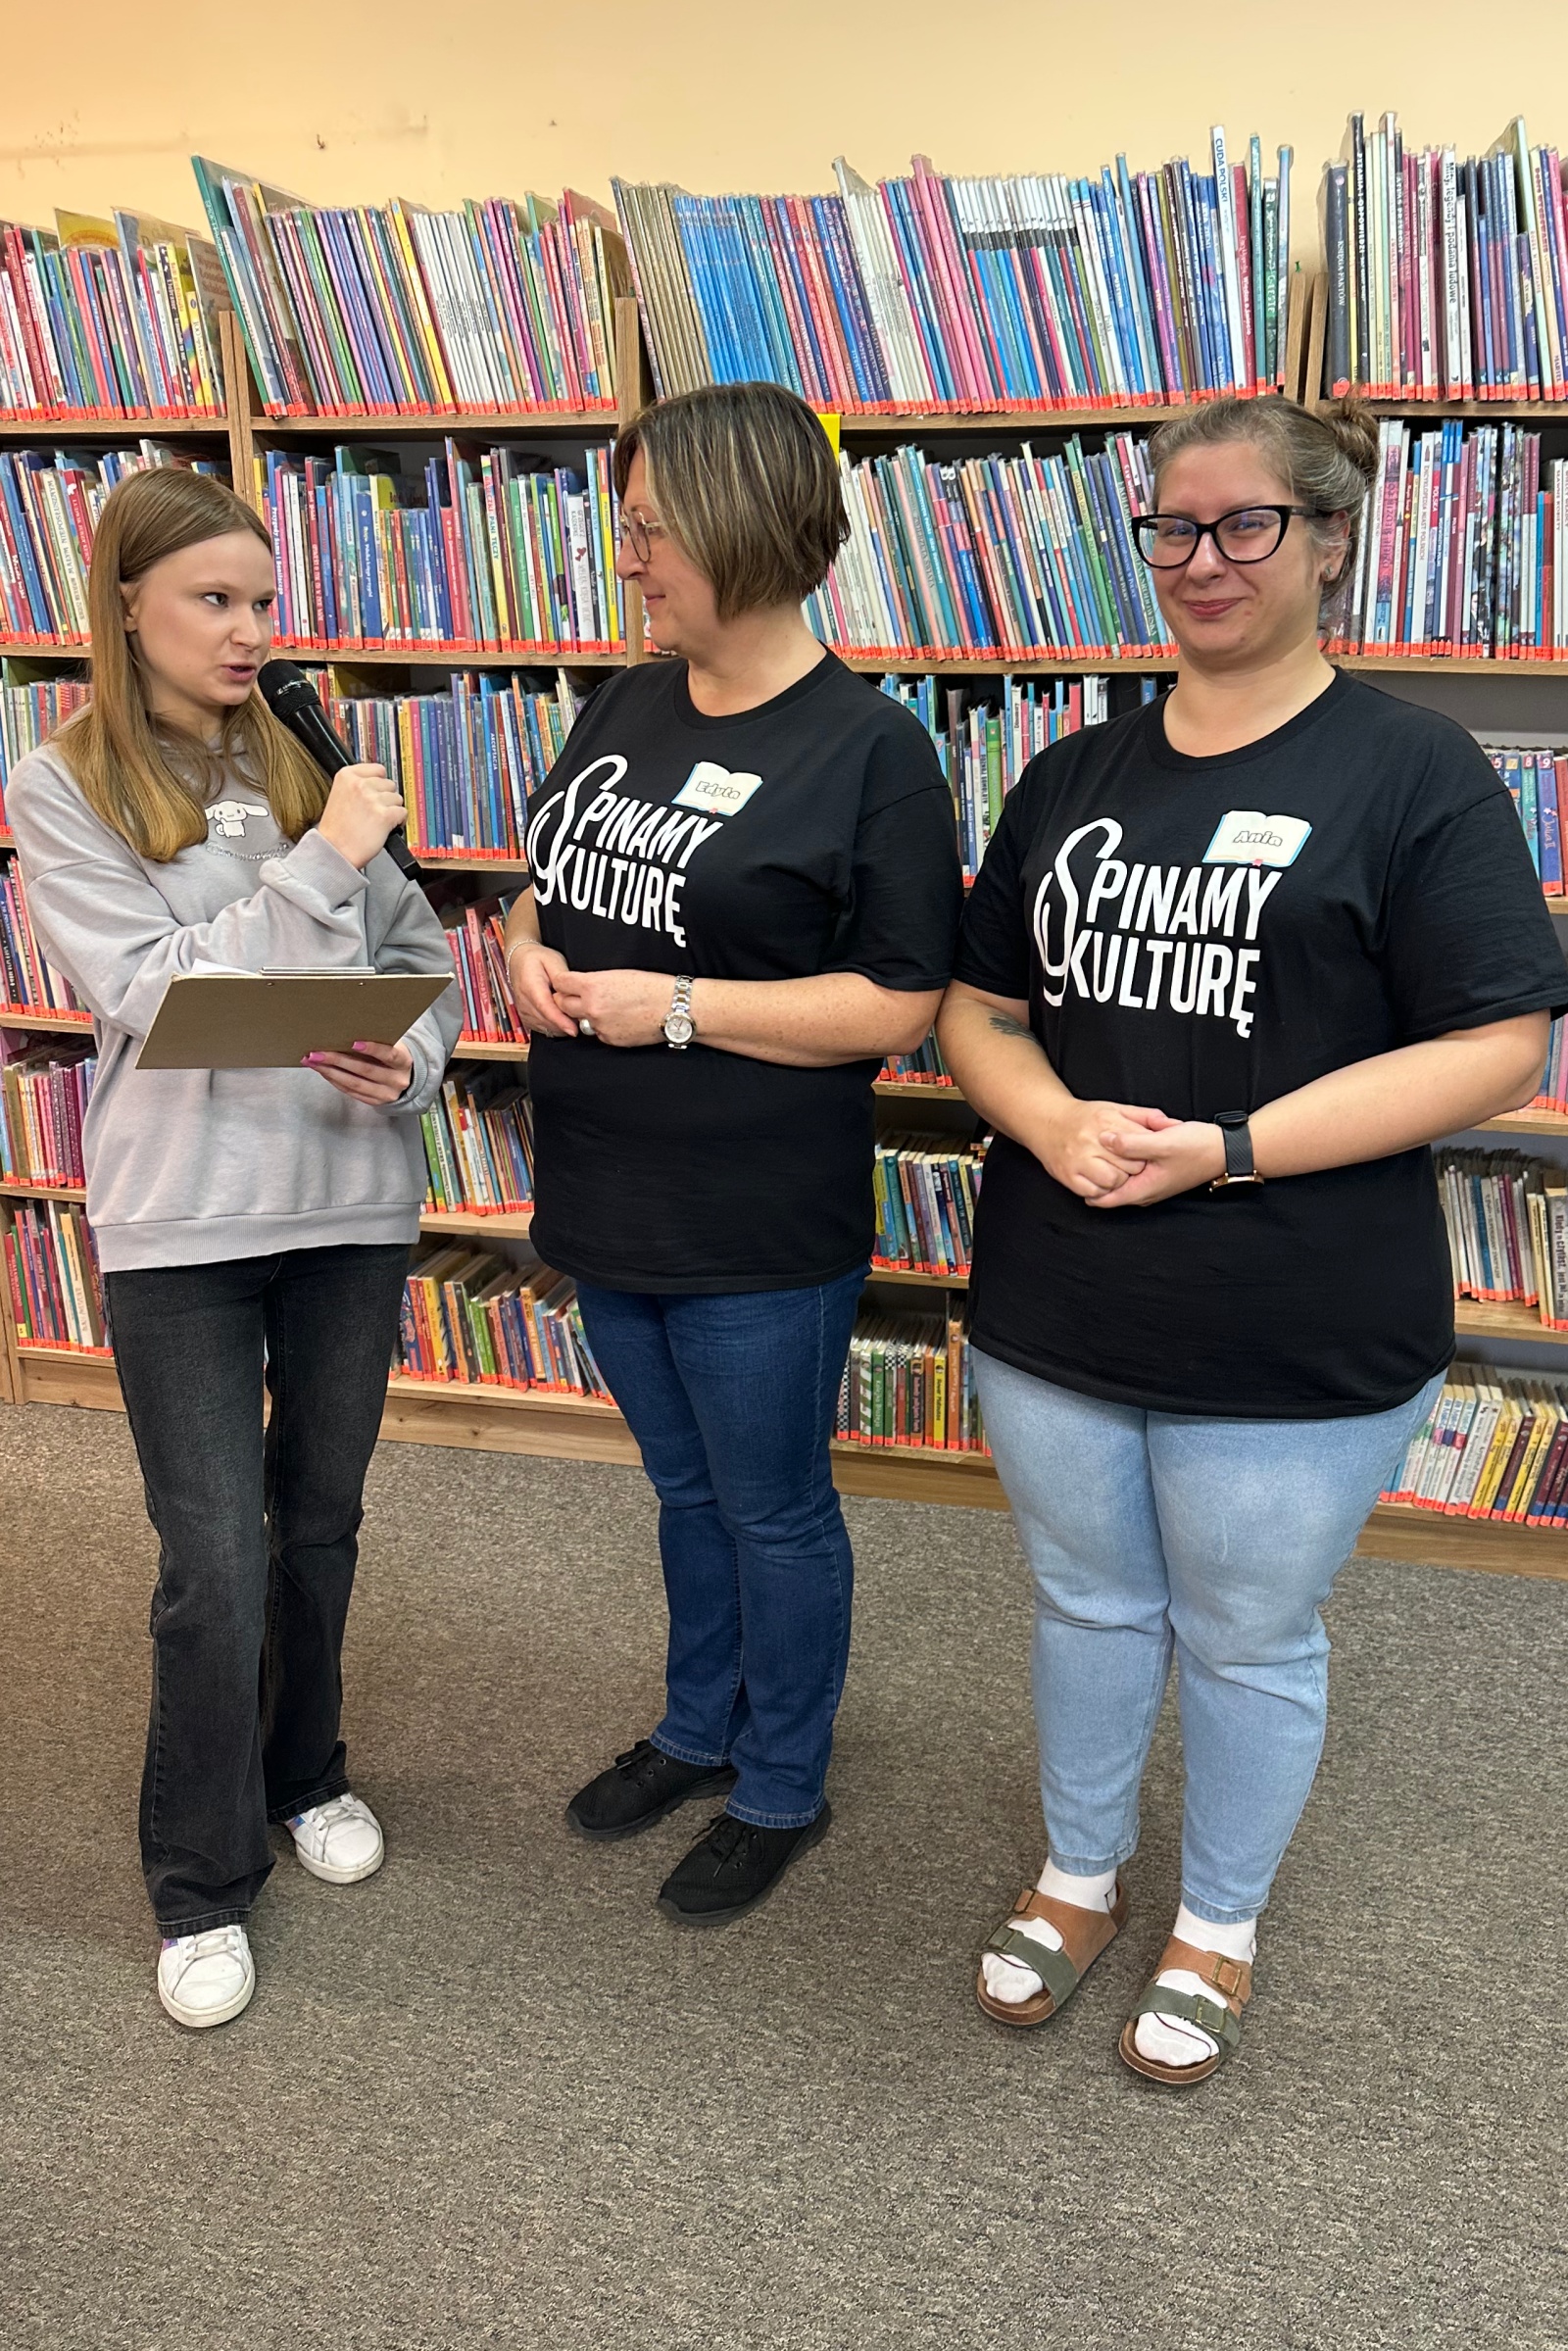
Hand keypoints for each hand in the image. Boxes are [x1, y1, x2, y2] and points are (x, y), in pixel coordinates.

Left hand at [304, 1037, 414, 1104]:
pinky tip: (323, 1071)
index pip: (389, 1055)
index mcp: (404, 1062)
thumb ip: (378, 1039)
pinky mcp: (375, 1102)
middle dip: (338, 1060)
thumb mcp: (394, 1045)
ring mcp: (386, 1094)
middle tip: (317, 1053)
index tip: (354, 1042)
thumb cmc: (393, 1056)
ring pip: (355, 1084)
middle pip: (365, 1070)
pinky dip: (335, 1081)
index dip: (373, 1049)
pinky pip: (352, 1092)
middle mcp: (397, 1080)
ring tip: (313, 1062)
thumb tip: (344, 1030)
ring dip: (330, 1072)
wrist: (408, 1079)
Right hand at [316, 763, 406, 869]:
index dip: (380, 783)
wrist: (334, 851)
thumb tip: (379, 783)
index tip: (377, 792)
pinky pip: (402, 813)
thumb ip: (357, 786)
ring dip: (392, 810)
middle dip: (386, 798)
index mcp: (346, 775)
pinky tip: (387, 828)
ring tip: (378, 821)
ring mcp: (372, 799)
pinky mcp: (384, 815)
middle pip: (390, 784)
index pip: (378, 769)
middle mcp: (360, 784)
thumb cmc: (336, 830)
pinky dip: (399, 822)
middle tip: (375, 812)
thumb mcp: (339, 796)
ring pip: (397, 799)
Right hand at [505, 939, 577, 1037]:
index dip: (560, 1020)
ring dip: (561, 1026)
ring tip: (574, 1014)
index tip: (573, 1029)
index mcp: (530, 985)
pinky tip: (564, 1018)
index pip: (545, 1007)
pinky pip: (543, 1029)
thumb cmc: (536, 959)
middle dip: (566, 1024)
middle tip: (584, 1018)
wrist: (519, 961)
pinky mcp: (526, 1018)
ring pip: (546, 1028)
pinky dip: (555, 1027)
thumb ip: (562, 977)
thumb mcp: (552, 960)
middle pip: (547, 1021)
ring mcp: (524, 1012)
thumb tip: (570, 992)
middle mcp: (524, 1002)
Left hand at [551, 967, 672, 1048]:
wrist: (673, 1008)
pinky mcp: (610, 1040)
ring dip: (585, 1016)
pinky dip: (603, 1028)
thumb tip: (580, 987)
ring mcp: (600, 1026)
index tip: (565, 983)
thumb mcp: (618, 974)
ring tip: (605, 1008)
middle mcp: (591, 1007)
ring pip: (580, 1021)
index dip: (562, 982)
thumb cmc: (651, 986)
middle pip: (562, 1004)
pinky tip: (619, 1020)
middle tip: (577, 997)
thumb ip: (593, 982)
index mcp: (592, 985)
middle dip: (567, 1000)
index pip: (560, 983)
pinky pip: (598, 1034)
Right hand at [1029, 1098, 1177, 1200]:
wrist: (1048, 1122)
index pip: (1141, 1144)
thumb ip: (1144, 1116)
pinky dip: (1101, 1190)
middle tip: (1128, 1164)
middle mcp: (1092, 1140)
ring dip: (1119, 1180)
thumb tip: (1170, 1123)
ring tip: (1114, 1172)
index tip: (1143, 1153)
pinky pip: (1094, 1192)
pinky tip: (1100, 1180)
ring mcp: (1078, 1159)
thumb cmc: (1086, 1117)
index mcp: (1107, 1122)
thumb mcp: (1115, 1109)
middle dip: (1135, 1168)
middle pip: (1131, 1165)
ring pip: (1114, 1181)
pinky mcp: (1068, 1175)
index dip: (1147, 1152)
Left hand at [1085, 1118, 1226, 1207]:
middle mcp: (1145, 1191)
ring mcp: (1151, 1183)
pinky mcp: (1157, 1172)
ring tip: (1096, 1147)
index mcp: (1143, 1190)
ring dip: (1109, 1165)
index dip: (1087, 1185)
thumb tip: (1103, 1139)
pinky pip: (1132, 1169)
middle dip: (1096, 1174)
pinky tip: (1120, 1142)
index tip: (1076, 1168)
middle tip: (1081, 1153)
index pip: (1104, 1199)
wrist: (1226, 1149)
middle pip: (1110, 1188)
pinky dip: (1123, 1159)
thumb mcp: (1161, 1143)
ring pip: (1120, 1178)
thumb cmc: (1197, 1148)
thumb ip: (1131, 1143)